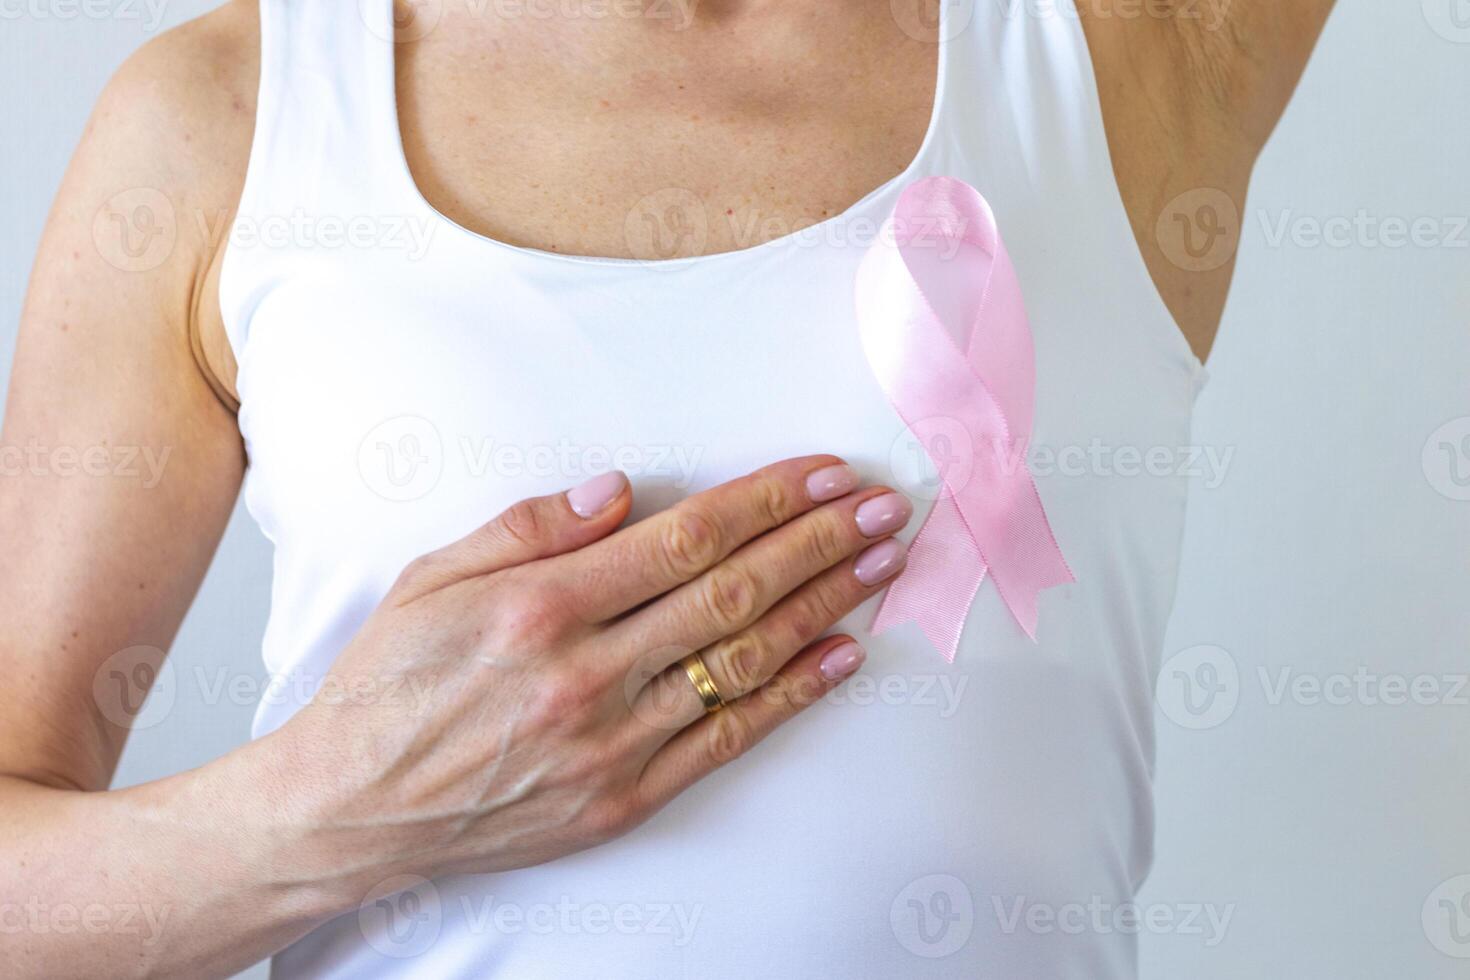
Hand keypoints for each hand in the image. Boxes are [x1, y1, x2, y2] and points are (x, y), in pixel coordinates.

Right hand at [273, 455, 911, 884]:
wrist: (349, 809)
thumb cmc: (386, 686)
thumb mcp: (431, 578)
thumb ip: (530, 528)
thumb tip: (620, 490)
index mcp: (541, 606)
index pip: (686, 537)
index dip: (767, 500)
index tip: (824, 473)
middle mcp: (586, 672)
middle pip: (733, 593)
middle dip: (820, 542)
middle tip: (884, 509)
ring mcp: (611, 742)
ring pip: (744, 662)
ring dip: (824, 608)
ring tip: (879, 567)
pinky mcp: (622, 797)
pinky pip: (726, 740)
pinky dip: (790, 697)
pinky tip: (839, 659)